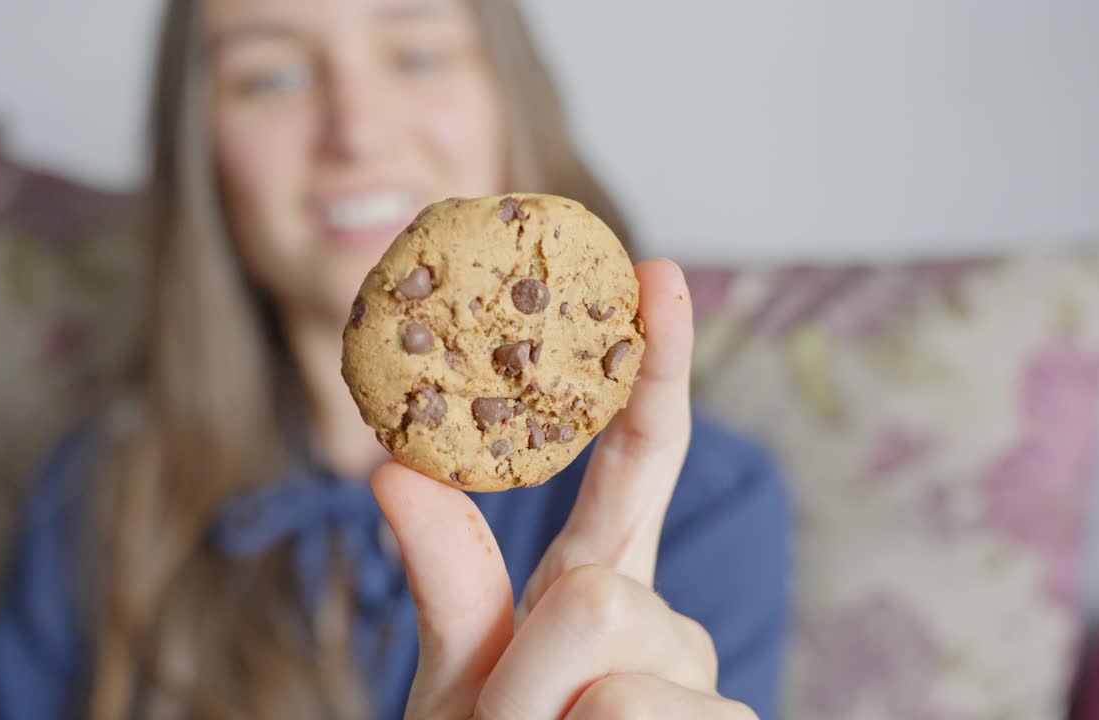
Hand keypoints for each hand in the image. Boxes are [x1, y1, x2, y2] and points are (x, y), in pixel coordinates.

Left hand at [373, 260, 757, 719]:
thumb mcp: (452, 681)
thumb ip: (446, 581)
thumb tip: (394, 465)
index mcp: (599, 582)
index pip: (637, 455)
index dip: (653, 364)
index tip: (658, 270)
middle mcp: (664, 622)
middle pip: (601, 596)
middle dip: (527, 675)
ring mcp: (705, 687)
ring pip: (631, 677)